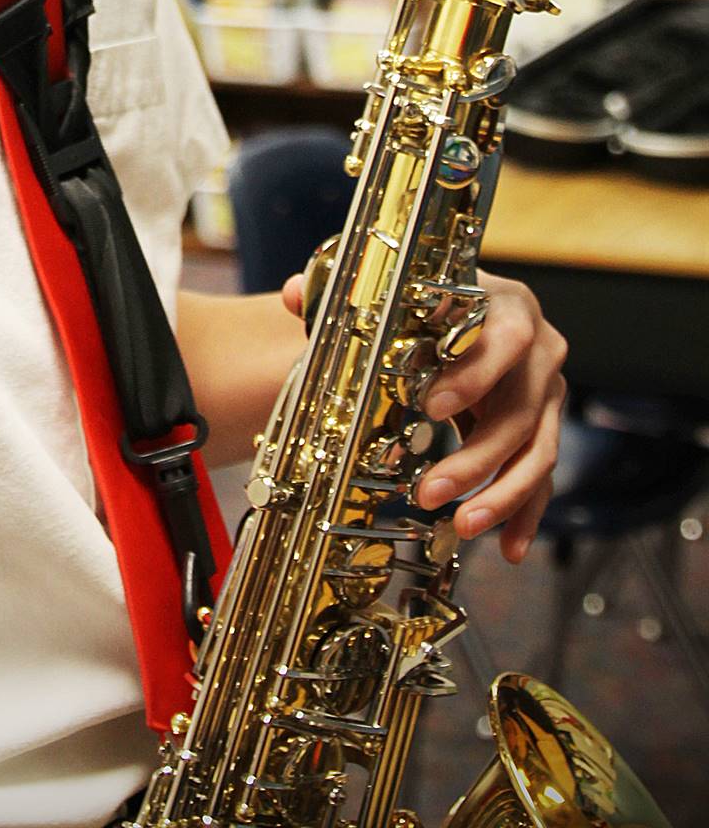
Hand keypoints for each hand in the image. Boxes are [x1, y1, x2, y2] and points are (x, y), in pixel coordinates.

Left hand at [281, 267, 566, 563]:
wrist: (469, 311)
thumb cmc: (430, 304)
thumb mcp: (395, 295)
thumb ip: (345, 296)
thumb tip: (294, 294)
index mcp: (508, 306)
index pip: (504, 340)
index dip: (474, 375)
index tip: (432, 406)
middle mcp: (540, 349)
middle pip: (521, 410)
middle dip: (478, 458)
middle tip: (430, 491)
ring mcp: (548, 393)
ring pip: (537, 451)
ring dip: (503, 495)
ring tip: (464, 525)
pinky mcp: (544, 429)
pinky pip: (542, 477)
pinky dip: (527, 514)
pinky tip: (508, 548)